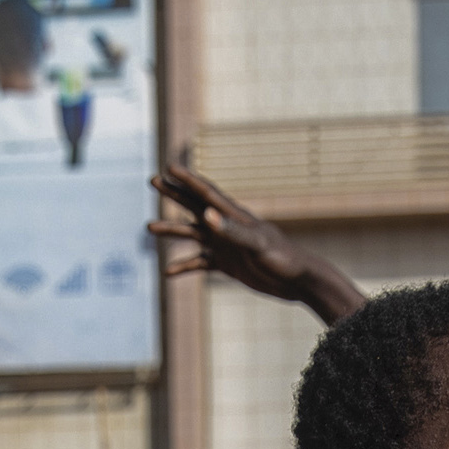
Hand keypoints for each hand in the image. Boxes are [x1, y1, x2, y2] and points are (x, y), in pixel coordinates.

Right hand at [149, 163, 362, 323]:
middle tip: (153, 180)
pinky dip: (185, 266)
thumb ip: (232, 231)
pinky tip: (168, 273)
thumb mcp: (257, 245)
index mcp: (235, 216)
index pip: (207, 193)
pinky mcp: (228, 265)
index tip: (169, 167)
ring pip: (193, 235)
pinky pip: (201, 263)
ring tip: (150, 227)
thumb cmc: (283, 259)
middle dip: (175, 194)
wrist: (299, 282)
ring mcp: (226, 246)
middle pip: (195, 206)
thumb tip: (206, 215)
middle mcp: (227, 227)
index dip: (188, 180)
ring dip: (173, 230)